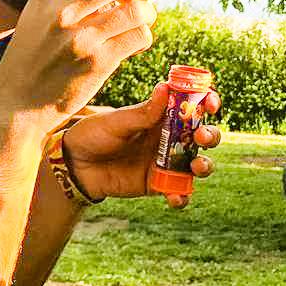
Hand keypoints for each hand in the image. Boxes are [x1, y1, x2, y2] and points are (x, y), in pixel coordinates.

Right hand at [0, 0, 175, 127]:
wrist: (18, 102)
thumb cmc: (36, 54)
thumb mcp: (41, 12)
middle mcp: (62, 10)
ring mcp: (80, 37)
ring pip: (137, 9)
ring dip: (150, 10)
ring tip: (146, 17)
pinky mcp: (97, 63)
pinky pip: (139, 37)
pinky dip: (145, 35)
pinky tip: (136, 40)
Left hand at [62, 84, 221, 208]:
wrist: (74, 165)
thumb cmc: (94, 134)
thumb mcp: (117, 121)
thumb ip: (143, 112)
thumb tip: (165, 87)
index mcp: (163, 116)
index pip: (194, 106)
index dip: (208, 103)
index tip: (211, 103)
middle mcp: (170, 138)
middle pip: (204, 136)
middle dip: (211, 135)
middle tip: (202, 137)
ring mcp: (166, 162)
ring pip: (197, 164)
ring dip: (205, 165)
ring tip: (197, 167)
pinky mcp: (158, 185)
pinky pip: (178, 192)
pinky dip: (182, 196)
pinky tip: (177, 197)